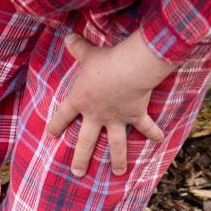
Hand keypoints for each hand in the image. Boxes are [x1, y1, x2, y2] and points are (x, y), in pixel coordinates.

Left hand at [45, 31, 175, 177]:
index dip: (55, 126)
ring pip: (115, 144)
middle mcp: (96, 115)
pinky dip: (153, 133)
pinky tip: (160, 141)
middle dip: (81, 159)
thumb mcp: (87, 53)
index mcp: (79, 101)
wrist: (127, 70)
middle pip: (85, 142)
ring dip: (118, 159)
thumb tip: (68, 37)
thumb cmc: (104, 62)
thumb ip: (77, 48)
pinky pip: (145, 127)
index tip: (50, 135)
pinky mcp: (135, 116)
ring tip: (119, 173)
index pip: (62, 116)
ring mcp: (116, 119)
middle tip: (77, 174)